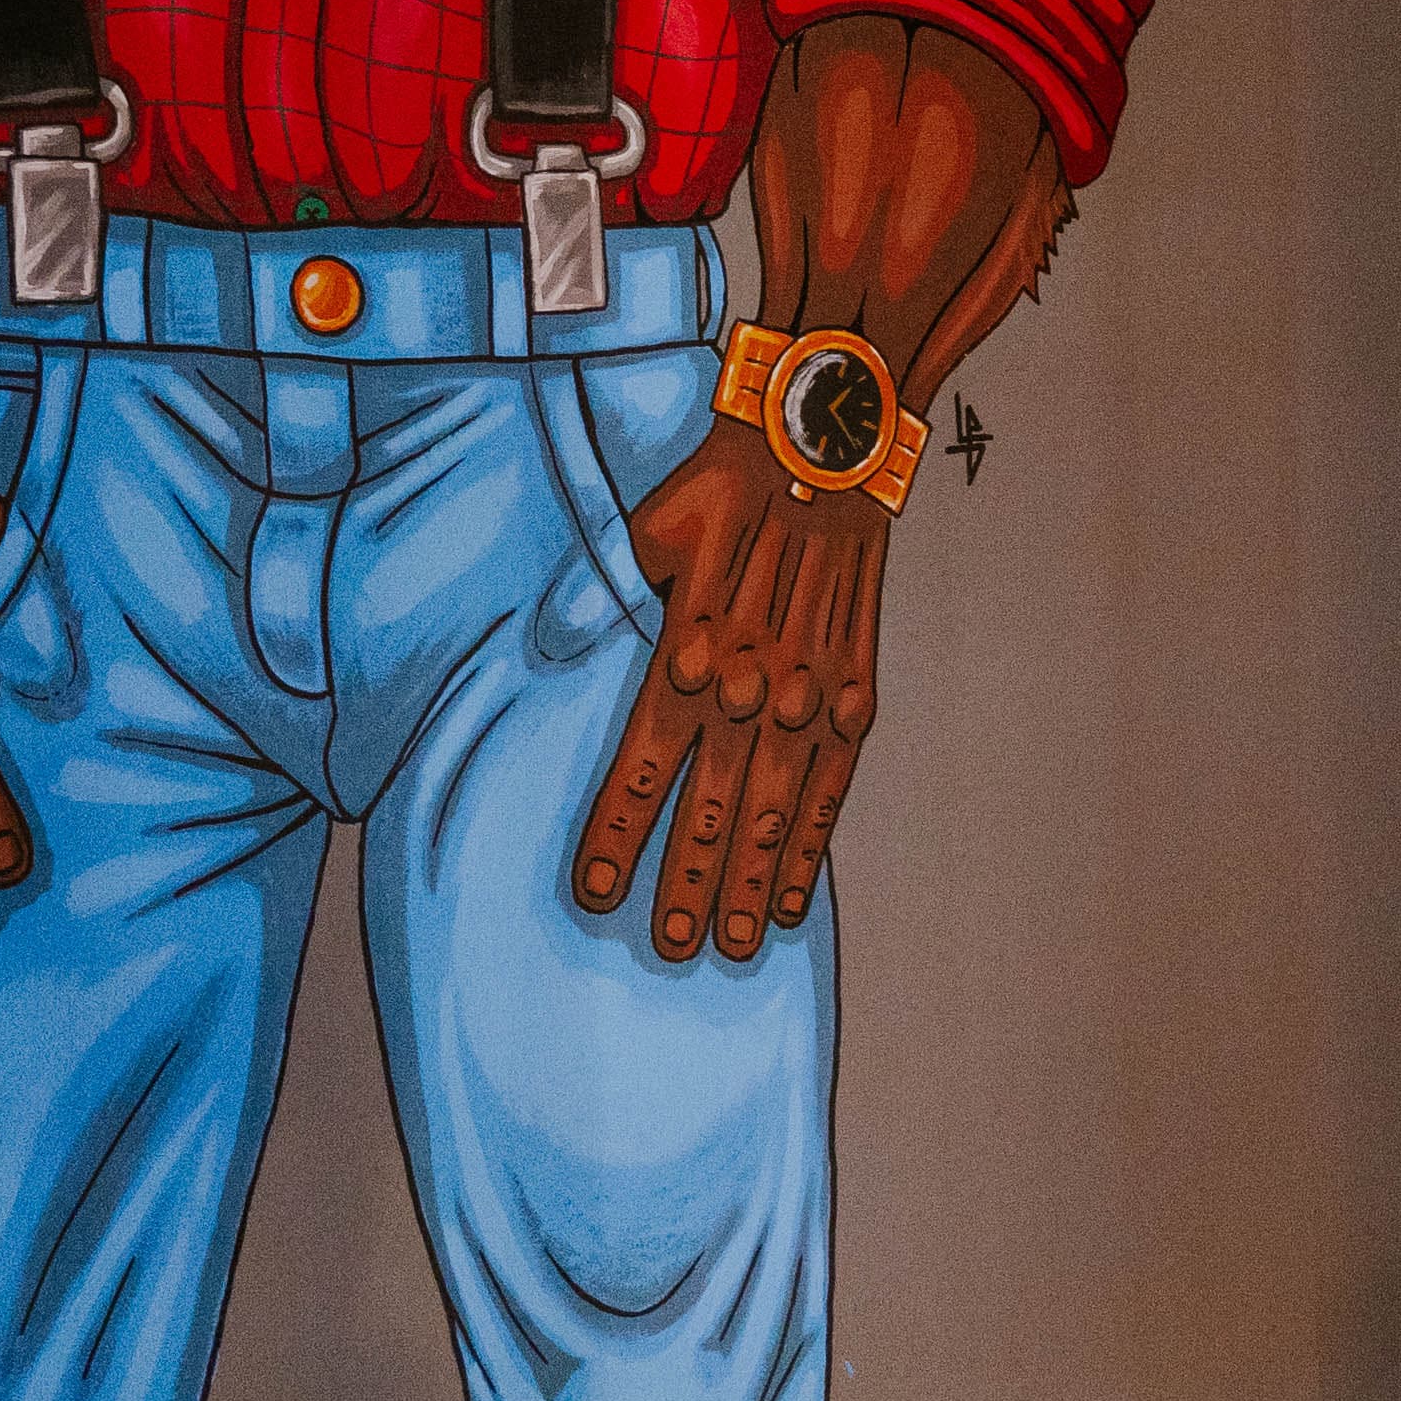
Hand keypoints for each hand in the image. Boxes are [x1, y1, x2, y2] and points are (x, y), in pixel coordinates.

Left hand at [568, 427, 888, 961]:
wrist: (825, 455)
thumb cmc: (726, 491)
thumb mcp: (647, 534)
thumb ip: (596, 595)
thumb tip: (546, 637)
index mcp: (688, 656)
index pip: (642, 770)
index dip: (618, 837)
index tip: (597, 893)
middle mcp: (749, 692)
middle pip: (712, 811)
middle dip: (686, 884)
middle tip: (669, 946)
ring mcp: (809, 701)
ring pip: (776, 814)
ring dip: (752, 884)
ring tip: (734, 944)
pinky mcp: (854, 698)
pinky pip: (831, 790)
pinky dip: (813, 847)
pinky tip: (796, 896)